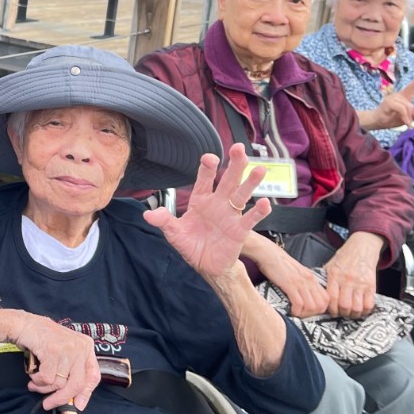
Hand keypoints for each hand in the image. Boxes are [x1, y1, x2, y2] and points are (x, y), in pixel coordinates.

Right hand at [13, 312, 98, 411]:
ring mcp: (68, 349)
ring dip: (44, 388)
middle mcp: (80, 347)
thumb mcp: (64, 350)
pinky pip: (47, 379)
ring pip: (59, 383)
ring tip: (34, 382)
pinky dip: (37, 380)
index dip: (86, 393)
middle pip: (77, 384)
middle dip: (61, 398)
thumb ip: (71, 370)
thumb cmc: (41, 339)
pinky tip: (32, 374)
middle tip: (49, 404)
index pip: (93, 375)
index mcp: (86, 346)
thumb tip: (77, 400)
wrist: (23, 324)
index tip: (78, 404)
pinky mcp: (53, 352)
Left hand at [142, 144, 271, 281]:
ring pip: (241, 195)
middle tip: (239, 148)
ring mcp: (230, 215)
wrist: (206, 265)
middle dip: (234, 164)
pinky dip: (258, 211)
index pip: (204, 179)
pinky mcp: (240, 230)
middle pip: (227, 180)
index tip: (210, 158)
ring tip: (259, 170)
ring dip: (250, 182)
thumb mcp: (174, 233)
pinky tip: (265, 203)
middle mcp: (218, 203)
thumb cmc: (191, 245)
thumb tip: (149, 214)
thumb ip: (164, 221)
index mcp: (201, 199)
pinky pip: (250, 219)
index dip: (207, 168)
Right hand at [259, 251, 329, 317]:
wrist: (269, 254)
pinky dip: (296, 311)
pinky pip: (298, 303)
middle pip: (321, 305)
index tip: (310, 312)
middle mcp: (309, 281)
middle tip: (302, 315)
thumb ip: (304, 281)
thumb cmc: (279, 263)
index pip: (326, 299)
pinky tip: (290, 311)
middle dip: (313, 314)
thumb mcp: (297, 272)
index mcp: (312, 278)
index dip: (321, 309)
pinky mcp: (290, 284)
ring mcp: (300, 283)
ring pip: (312, 306)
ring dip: (304, 314)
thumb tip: (305, 294)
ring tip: (296, 314)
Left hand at [323, 232, 383, 318]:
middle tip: (342, 314)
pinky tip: (361, 310)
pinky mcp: (371, 285)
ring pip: (357, 307)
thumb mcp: (330, 266)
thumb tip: (316, 293)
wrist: (361, 248)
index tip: (332, 312)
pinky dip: (365, 311)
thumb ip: (324, 279)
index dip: (331, 309)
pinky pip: (369, 304)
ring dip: (354, 314)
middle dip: (342, 313)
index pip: (331, 297)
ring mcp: (360, 283)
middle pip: (344, 305)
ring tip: (351, 313)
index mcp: (334, 275)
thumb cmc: (344, 258)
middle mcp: (347, 280)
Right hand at [360, 70, 413, 129]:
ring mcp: (393, 98)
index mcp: (405, 97)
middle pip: (412, 86)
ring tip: (406, 123)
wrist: (376, 121)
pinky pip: (402, 109)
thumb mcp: (406, 120)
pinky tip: (406, 123)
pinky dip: (405, 117)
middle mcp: (399, 95)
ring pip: (409, 106)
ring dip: (408, 116)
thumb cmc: (391, 119)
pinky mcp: (389, 102)